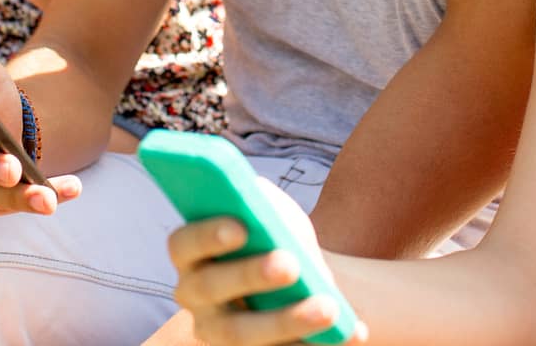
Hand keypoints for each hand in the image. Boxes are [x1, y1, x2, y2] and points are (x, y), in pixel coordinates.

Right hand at [168, 179, 365, 345]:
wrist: (303, 277)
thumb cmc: (277, 235)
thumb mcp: (269, 211)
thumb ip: (261, 203)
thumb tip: (261, 203)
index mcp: (191, 254)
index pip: (184, 244)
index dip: (207, 235)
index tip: (241, 227)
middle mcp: (195, 297)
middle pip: (211, 289)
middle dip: (250, 275)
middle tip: (290, 264)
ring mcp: (220, 334)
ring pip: (243, 335)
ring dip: (287, 321)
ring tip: (329, 308)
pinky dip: (315, 345)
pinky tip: (351, 333)